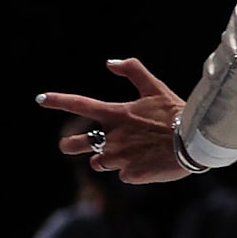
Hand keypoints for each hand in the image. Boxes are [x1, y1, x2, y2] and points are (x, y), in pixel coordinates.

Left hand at [40, 59, 194, 184]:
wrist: (196, 144)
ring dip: (112, 160)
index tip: (40, 99)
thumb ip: (134, 71)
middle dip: (70, 145)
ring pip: (101, 163)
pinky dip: (135, 171)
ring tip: (136, 154)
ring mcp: (119, 158)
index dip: (58, 100)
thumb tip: (109, 62)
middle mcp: (111, 137)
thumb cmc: (177, 115)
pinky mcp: (131, 174)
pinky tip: (151, 164)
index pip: (80, 104)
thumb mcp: (157, 89)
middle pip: (75, 145)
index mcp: (115, 114)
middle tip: (70, 146)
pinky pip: (125, 175)